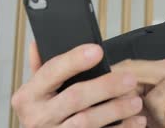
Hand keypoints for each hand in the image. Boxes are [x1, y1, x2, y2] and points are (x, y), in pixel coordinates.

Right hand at [11, 41, 146, 127]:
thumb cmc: (43, 116)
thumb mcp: (36, 93)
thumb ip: (41, 69)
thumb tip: (38, 43)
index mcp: (28, 97)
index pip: (51, 71)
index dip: (74, 60)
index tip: (97, 51)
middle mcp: (38, 117)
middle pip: (75, 97)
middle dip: (105, 87)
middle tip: (130, 79)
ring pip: (87, 121)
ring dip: (116, 110)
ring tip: (136, 102)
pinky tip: (135, 121)